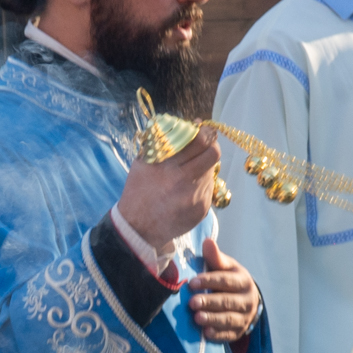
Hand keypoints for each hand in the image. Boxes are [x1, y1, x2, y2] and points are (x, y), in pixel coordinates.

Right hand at [115, 126, 218, 255]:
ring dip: (204, 166)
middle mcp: (185, 181)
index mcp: (168, 167)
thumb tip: (187, 124)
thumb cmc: (138, 190)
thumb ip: (161, 143)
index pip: (199, 141)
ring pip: (212, 171)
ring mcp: (196, 197)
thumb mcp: (142, 163)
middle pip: (213, 154)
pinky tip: (186, 189)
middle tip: (203, 144)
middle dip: (210, 145)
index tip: (201, 128)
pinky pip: (208, 188)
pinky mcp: (202, 209)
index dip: (204, 131)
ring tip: (189, 170)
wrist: (138, 228)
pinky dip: (201, 184)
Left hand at [186, 241, 258, 344]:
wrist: (246, 301)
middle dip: (209, 302)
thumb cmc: (229, 280)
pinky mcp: (239, 331)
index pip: (226, 281)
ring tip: (197, 318)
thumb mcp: (225, 267)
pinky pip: (229, 335)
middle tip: (192, 302)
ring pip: (229, 319)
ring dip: (213, 319)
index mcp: (243, 281)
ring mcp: (245, 317)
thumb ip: (215, 257)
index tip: (192, 283)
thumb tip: (207, 242)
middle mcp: (247, 299)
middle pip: (227, 301)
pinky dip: (218, 334)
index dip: (209, 281)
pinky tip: (206, 333)